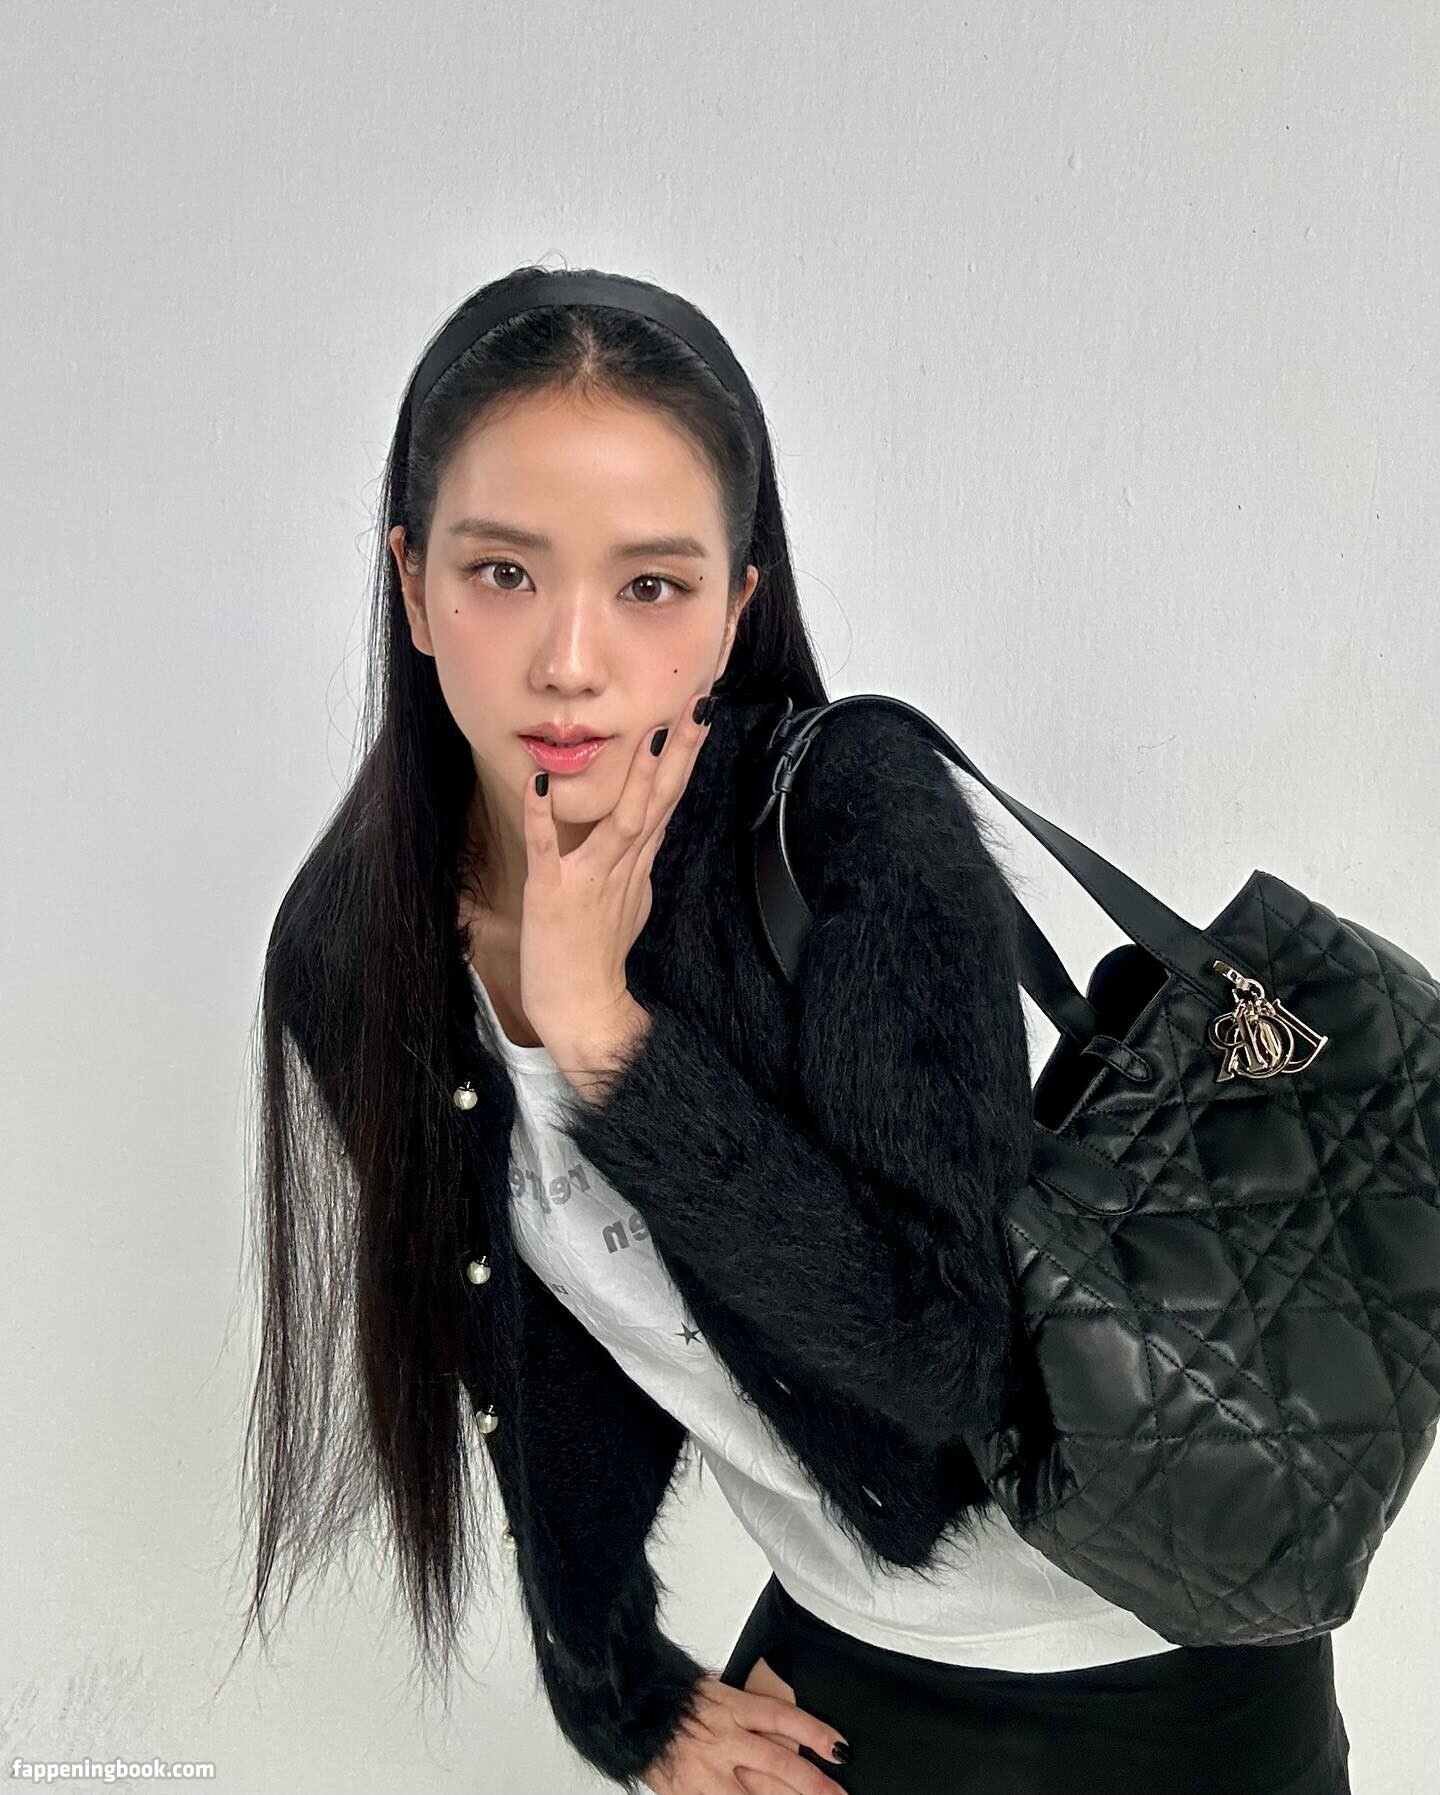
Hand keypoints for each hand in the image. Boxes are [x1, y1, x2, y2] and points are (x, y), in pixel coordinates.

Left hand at [519, 688, 715, 1046]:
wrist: (583, 1008)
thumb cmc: (599, 953)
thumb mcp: (630, 896)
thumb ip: (636, 855)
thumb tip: (648, 823)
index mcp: (638, 861)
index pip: (669, 796)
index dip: (686, 752)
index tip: (700, 709)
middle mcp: (623, 865)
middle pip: (660, 800)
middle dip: (679, 749)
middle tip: (699, 702)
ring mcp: (591, 879)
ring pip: (622, 822)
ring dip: (636, 779)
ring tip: (649, 734)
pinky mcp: (554, 894)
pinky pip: (547, 849)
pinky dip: (542, 816)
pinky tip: (538, 780)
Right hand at [641, 1674, 848, 1794]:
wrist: (631, 1709)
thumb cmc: (677, 1700)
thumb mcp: (719, 1695)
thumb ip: (751, 1717)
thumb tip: (789, 1738)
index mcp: (733, 1707)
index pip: (784, 1718)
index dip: (816, 1732)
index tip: (842, 1749)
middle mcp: (726, 1738)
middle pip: (781, 1765)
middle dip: (815, 1785)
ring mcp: (710, 1771)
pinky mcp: (692, 1794)